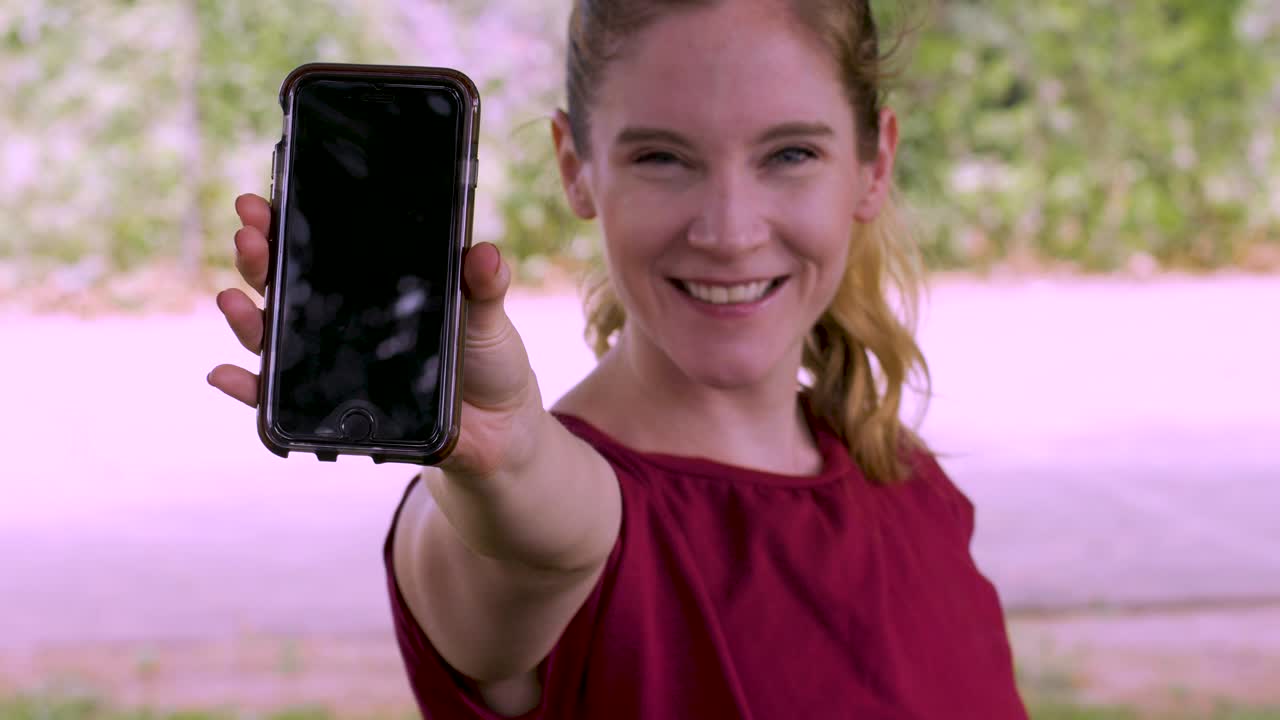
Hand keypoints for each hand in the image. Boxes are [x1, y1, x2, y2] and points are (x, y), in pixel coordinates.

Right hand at [207, 193, 545, 477]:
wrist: (498, 428)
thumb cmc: (486, 359)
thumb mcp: (485, 314)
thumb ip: (484, 285)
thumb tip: (485, 254)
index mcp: (368, 287)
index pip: (315, 248)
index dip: (283, 223)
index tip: (260, 202)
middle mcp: (338, 321)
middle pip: (283, 284)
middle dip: (258, 257)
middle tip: (249, 235)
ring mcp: (329, 364)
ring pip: (272, 337)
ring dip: (245, 318)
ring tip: (231, 299)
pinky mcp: (330, 408)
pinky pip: (276, 400)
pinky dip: (246, 388)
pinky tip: (224, 375)